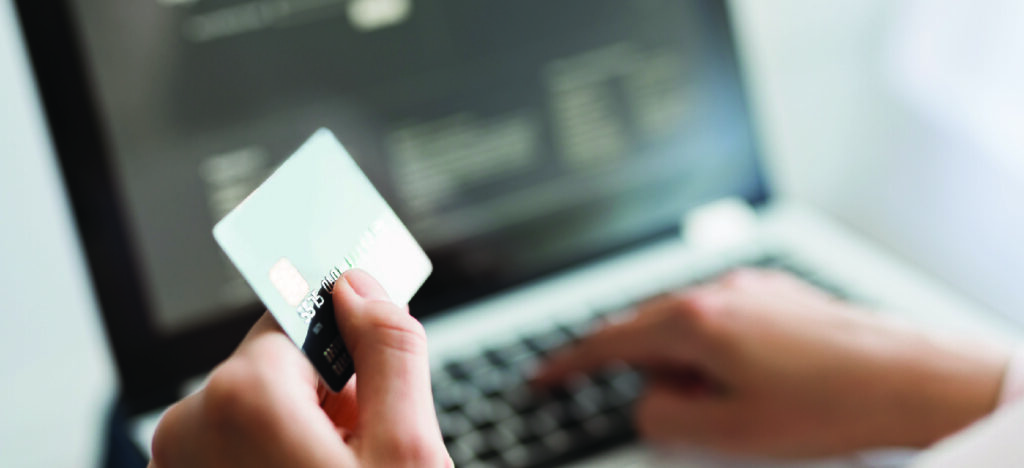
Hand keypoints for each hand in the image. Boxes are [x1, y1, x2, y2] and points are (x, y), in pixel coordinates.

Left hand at [149, 270, 449, 467]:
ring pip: (256, 410)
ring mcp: (175, 463)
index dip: (348, 346)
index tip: (366, 353)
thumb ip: (390, 353)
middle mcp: (188, 425)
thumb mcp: (406, 452)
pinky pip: (230, 444)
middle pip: (277, 368)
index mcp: (243, 398)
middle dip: (327, 399)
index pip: (300, 321)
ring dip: (298, 431)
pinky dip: (268, 455)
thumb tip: (361, 287)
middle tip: (362, 450)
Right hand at [535, 269, 1009, 456]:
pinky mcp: (779, 291)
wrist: (909, 380)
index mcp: (695, 321)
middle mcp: (718, 289)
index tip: (542, 376)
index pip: (609, 341)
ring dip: (694, 364)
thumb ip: (659, 416)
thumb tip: (646, 400)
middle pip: (649, 330)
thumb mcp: (723, 432)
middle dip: (651, 372)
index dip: (568, 364)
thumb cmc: (827, 406)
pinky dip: (723, 351)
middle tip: (687, 412)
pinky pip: (726, 318)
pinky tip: (762, 381)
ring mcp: (751, 285)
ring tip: (743, 403)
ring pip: (690, 325)